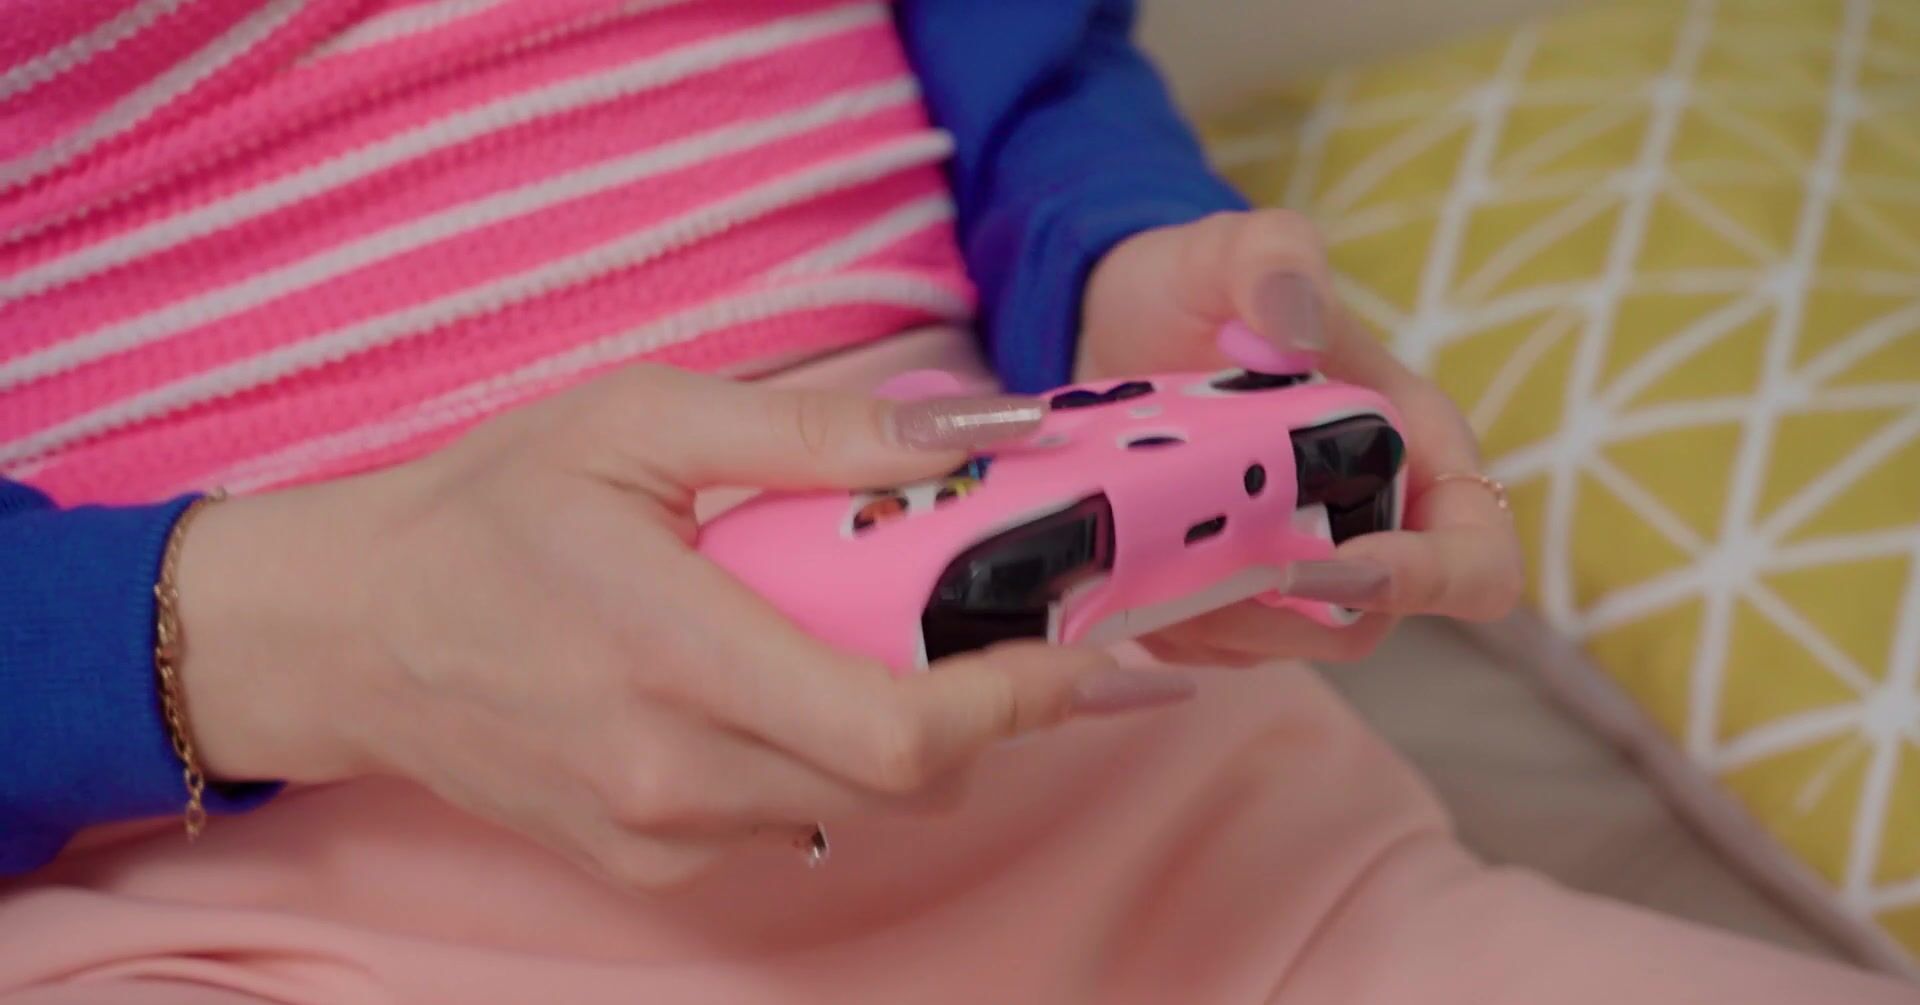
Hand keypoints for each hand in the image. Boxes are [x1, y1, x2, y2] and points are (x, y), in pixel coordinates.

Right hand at [171, 365, 1194, 887]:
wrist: (346, 633)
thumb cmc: (486, 512)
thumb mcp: (638, 418)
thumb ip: (811, 429)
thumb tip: (964, 431)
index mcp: (681, 654)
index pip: (902, 730)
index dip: (1022, 702)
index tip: (1096, 659)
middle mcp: (675, 772)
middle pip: (908, 784)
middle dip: (990, 717)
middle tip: (1010, 634)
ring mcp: (658, 834)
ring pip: (859, 814)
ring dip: (914, 742)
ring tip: (893, 648)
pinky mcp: (642, 864)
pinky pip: (790, 830)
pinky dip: (829, 770)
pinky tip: (787, 692)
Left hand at [1079, 209, 1524, 664]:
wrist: (1116, 322)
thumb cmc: (1198, 285)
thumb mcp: (1232, 248)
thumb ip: (1274, 260)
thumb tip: (1296, 328)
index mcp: (1415, 451)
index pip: (1478, 562)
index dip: (1421, 582)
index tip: (1324, 563)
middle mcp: (1370, 524)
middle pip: (1365, 624)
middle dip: (1279, 610)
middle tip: (1198, 558)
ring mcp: (1300, 567)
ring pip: (1282, 646)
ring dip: (1213, 619)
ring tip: (1149, 545)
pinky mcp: (1229, 593)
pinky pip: (1211, 645)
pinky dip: (1167, 618)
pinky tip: (1126, 557)